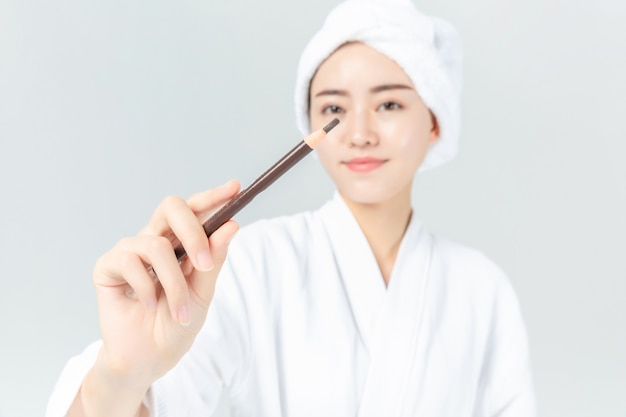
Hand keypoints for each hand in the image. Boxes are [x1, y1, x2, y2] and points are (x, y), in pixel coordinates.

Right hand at [91, 179, 239, 386]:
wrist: (149, 358)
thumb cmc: (176, 324)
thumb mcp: (203, 293)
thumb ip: (213, 260)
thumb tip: (231, 225)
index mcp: (181, 243)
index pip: (196, 210)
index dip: (213, 196)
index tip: (236, 188)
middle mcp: (155, 240)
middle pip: (171, 207)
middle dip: (193, 231)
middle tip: (204, 263)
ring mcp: (130, 251)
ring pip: (157, 245)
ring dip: (173, 283)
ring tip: (179, 311)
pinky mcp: (108, 266)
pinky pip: (130, 262)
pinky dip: (147, 289)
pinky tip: (148, 305)